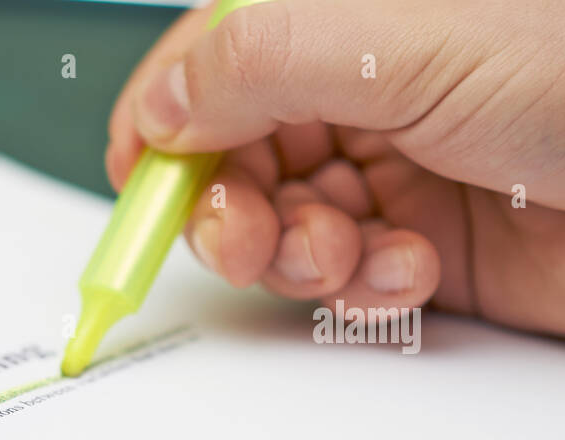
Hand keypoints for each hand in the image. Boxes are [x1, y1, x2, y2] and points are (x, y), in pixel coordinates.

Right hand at [106, 0, 564, 334]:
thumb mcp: (403, 39)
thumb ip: (256, 63)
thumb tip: (157, 104)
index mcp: (340, 18)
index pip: (207, 67)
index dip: (162, 128)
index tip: (143, 189)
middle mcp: (357, 90)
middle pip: (228, 160)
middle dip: (228, 211)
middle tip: (248, 237)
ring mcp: (388, 169)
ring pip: (277, 231)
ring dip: (296, 258)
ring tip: (348, 254)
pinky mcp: (421, 243)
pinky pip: (342, 280)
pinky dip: (361, 287)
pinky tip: (406, 270)